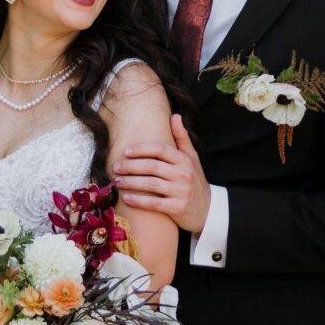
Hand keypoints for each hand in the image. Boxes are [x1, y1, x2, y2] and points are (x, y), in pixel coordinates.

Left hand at [116, 111, 210, 237]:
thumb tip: (175, 115)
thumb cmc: (195, 180)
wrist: (209, 209)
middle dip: (130, 166)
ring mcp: (181, 191)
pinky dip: (138, 200)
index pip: (160, 149)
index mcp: (184, 159)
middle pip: (152, 166)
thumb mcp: (192, 157)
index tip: (126, 151)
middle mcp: (183, 173)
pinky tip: (126, 198)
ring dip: (131, 182)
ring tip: (117, 181)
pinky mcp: (178, 208)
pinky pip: (154, 203)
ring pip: (150, 184)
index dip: (141, 149)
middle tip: (116, 166)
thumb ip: (182, 137)